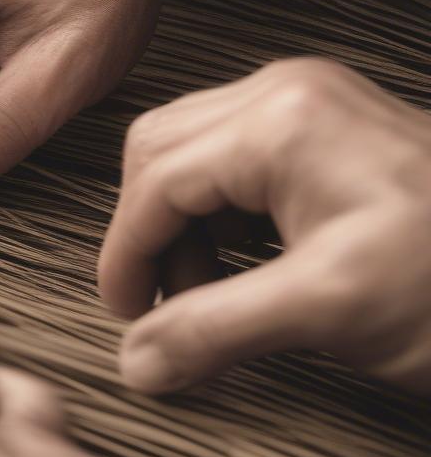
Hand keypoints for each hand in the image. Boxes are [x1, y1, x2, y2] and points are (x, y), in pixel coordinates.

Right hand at [99, 58, 430, 393]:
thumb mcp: (329, 310)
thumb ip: (215, 331)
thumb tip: (137, 361)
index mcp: (280, 120)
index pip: (155, 182)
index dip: (126, 256)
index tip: (127, 317)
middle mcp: (284, 95)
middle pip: (160, 155)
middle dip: (150, 234)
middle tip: (166, 304)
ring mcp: (305, 109)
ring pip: (189, 158)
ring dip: (182, 230)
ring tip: (211, 295)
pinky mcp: (321, 137)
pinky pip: (233, 169)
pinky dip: (217, 223)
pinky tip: (240, 270)